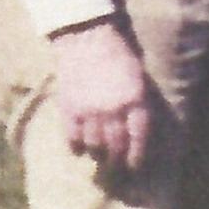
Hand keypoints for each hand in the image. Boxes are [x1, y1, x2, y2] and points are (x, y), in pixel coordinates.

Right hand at [48, 19, 159, 174]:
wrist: (87, 39)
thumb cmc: (119, 56)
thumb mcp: (139, 78)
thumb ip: (139, 103)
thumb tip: (138, 129)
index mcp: (136, 100)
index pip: (138, 137)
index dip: (136, 156)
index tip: (135, 167)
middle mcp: (113, 109)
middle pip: (116, 145)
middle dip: (117, 160)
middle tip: (117, 169)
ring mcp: (89, 110)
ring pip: (94, 144)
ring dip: (97, 154)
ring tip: (99, 159)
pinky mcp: (69, 108)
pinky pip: (72, 137)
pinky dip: (75, 147)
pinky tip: (78, 150)